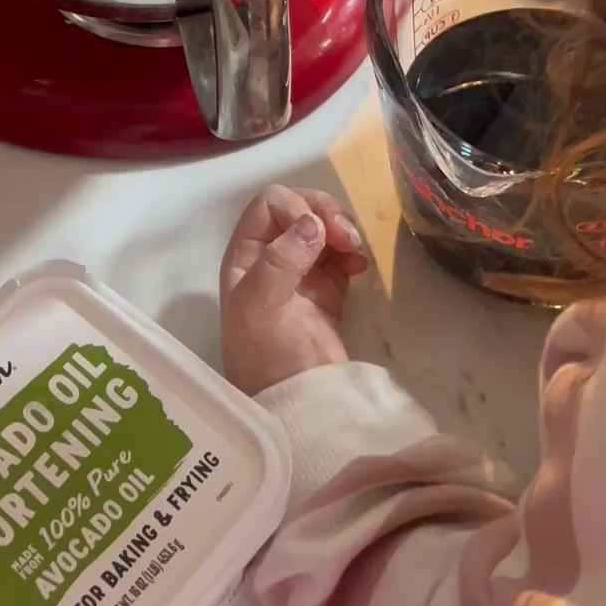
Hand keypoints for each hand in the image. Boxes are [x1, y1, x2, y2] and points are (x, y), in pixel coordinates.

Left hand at [220, 185, 370, 396]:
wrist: (295, 401)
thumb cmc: (266, 354)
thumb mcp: (261, 307)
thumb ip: (280, 261)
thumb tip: (312, 224)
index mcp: (246, 254)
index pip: (270, 204)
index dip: (297, 207)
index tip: (320, 231)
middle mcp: (270, 256)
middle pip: (299, 208)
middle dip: (326, 214)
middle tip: (348, 238)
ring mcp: (300, 272)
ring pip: (323, 227)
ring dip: (342, 230)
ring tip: (355, 253)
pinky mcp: (327, 289)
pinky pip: (341, 254)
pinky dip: (352, 252)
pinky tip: (359, 267)